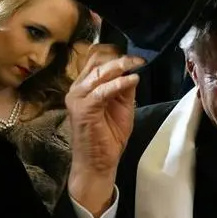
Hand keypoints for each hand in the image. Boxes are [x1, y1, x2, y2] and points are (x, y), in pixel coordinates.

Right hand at [65, 46, 142, 216]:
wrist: (98, 163)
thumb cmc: (108, 137)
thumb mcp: (122, 107)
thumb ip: (124, 88)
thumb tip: (133, 70)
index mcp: (84, 87)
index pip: (96, 61)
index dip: (115, 55)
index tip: (135, 56)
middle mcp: (77, 89)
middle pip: (97, 63)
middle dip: (120, 58)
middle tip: (139, 59)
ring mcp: (78, 98)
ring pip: (99, 73)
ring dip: (120, 67)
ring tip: (137, 64)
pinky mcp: (84, 109)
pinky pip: (103, 91)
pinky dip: (119, 84)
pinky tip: (133, 79)